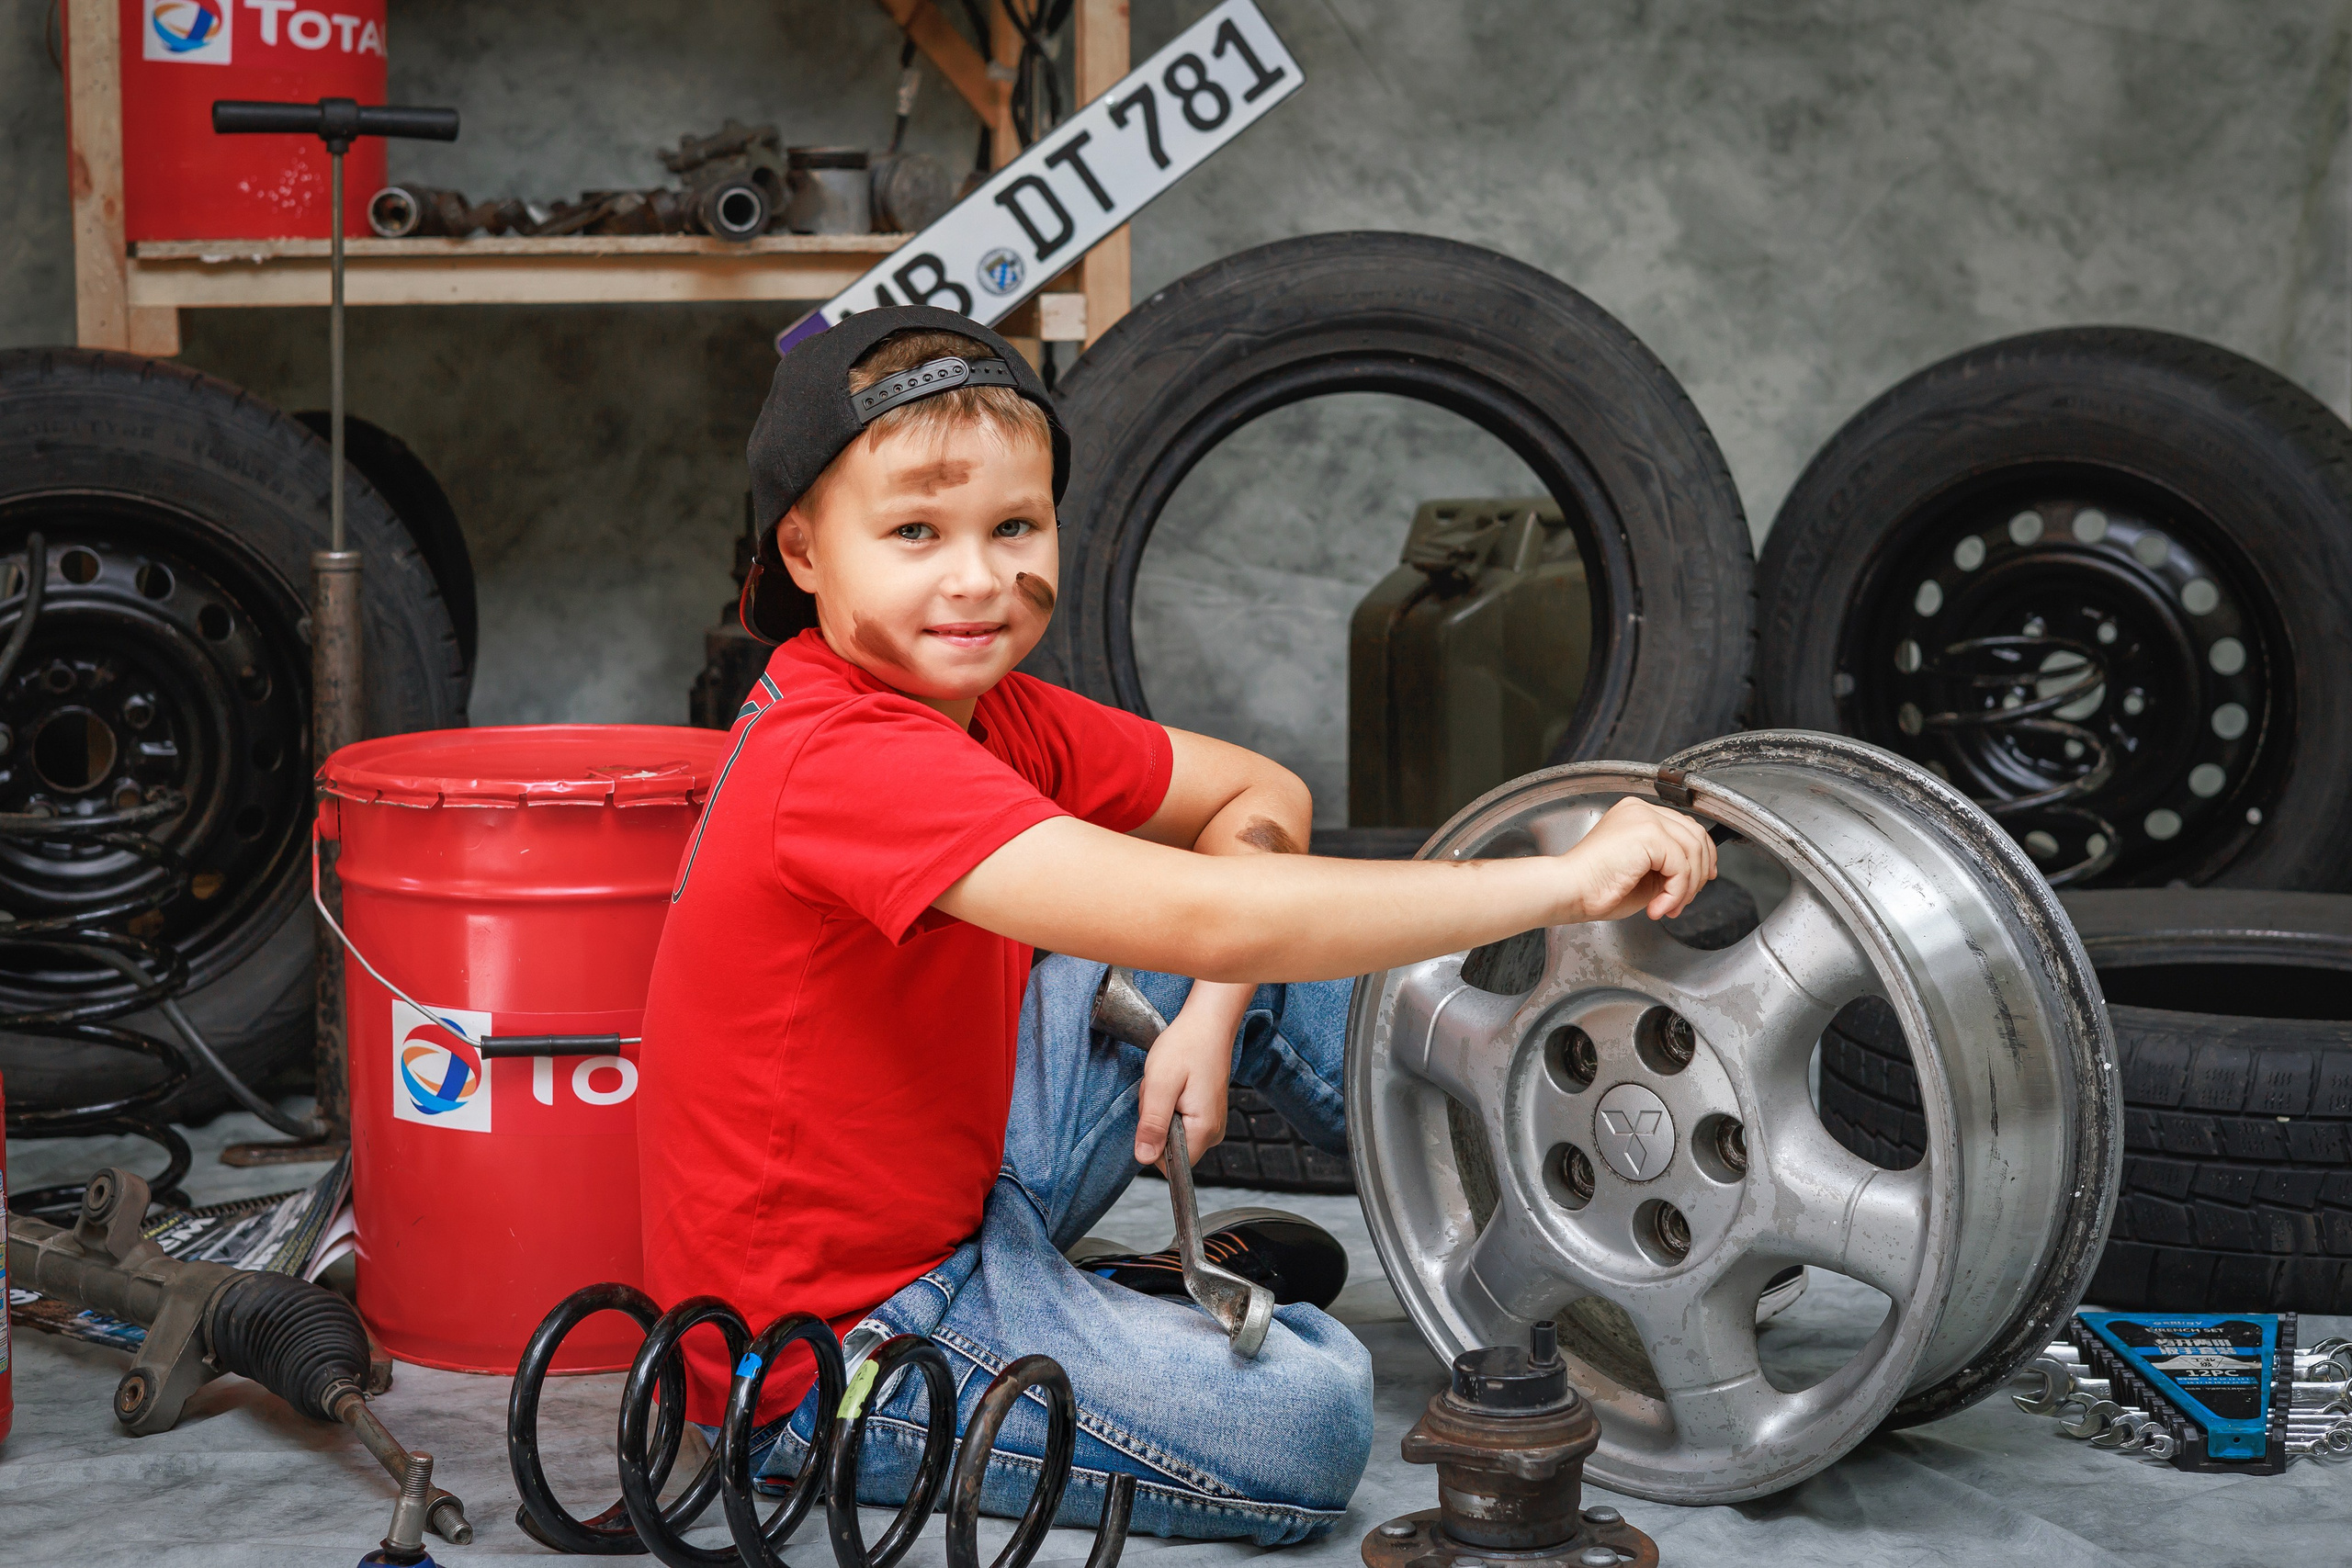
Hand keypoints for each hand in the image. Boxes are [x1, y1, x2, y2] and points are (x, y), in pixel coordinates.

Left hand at [1133, 1007, 1231, 1166]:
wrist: (1208, 1023)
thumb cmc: (1186, 1046)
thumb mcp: (1160, 1084)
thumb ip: (1153, 1125)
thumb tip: (1144, 1159)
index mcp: (1204, 1130)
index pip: (1169, 1163)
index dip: (1153, 1138)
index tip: (1159, 1106)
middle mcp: (1212, 1132)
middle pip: (1168, 1146)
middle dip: (1154, 1120)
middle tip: (1161, 1089)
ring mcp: (1211, 1123)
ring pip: (1171, 1132)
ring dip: (1159, 1109)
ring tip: (1168, 1082)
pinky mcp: (1206, 1113)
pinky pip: (1177, 1119)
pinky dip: (1168, 1103)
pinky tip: (1174, 1083)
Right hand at [1563, 797, 1717, 922]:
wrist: (1570, 890)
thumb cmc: (1594, 887)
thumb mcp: (1643, 873)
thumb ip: (1668, 865)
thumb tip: (1698, 873)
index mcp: (1636, 814)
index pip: (1684, 826)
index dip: (1701, 855)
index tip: (1702, 879)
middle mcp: (1641, 810)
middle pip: (1695, 834)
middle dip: (1699, 872)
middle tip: (1685, 899)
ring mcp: (1645, 818)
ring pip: (1693, 851)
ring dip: (1687, 887)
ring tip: (1668, 907)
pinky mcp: (1649, 833)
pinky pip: (1681, 866)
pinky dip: (1676, 892)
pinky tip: (1658, 907)